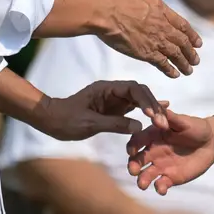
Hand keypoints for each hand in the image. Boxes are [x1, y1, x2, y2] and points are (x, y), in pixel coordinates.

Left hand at [35, 80, 168, 140]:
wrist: (50, 120)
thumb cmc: (66, 120)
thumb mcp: (89, 123)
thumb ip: (114, 123)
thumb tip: (140, 125)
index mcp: (106, 88)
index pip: (133, 89)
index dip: (146, 100)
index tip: (153, 114)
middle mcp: (113, 91)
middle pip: (139, 93)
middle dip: (152, 105)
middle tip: (163, 121)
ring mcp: (114, 99)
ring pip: (139, 100)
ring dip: (151, 109)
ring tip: (164, 120)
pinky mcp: (114, 109)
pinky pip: (133, 108)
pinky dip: (145, 111)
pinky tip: (158, 114)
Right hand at [93, 0, 202, 77]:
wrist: (101, 11)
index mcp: (159, 7)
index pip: (182, 23)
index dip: (191, 34)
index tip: (198, 42)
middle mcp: (162, 24)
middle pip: (182, 40)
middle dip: (190, 51)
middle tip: (196, 60)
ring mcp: (155, 38)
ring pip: (175, 53)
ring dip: (184, 62)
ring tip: (189, 70)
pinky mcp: (146, 52)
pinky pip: (162, 62)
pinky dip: (170, 69)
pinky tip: (175, 75)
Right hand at [126, 111, 213, 194]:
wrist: (211, 142)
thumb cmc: (196, 127)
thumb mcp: (184, 121)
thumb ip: (170, 118)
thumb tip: (157, 113)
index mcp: (153, 135)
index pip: (138, 140)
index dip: (132, 145)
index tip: (132, 151)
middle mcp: (153, 152)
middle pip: (137, 160)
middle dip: (133, 166)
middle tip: (133, 171)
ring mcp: (161, 166)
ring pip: (146, 174)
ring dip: (142, 180)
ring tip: (143, 184)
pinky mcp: (170, 177)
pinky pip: (161, 184)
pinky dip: (159, 187)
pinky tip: (162, 189)